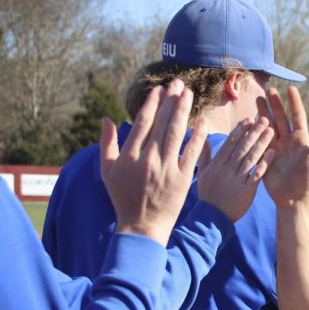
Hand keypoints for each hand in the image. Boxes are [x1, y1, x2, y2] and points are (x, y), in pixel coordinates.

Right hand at [101, 79, 208, 246]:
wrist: (142, 227)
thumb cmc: (123, 198)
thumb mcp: (107, 171)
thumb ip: (106, 143)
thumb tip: (106, 118)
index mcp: (130, 156)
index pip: (143, 122)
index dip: (153, 103)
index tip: (160, 90)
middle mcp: (148, 159)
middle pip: (162, 123)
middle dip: (171, 100)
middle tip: (179, 83)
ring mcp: (166, 169)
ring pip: (177, 133)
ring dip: (184, 111)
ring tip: (189, 94)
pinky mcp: (182, 179)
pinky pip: (191, 153)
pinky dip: (198, 136)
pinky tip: (203, 121)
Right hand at [197, 117, 274, 221]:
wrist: (212, 218)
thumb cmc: (208, 195)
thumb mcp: (202, 175)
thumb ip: (204, 156)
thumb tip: (203, 138)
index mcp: (216, 164)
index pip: (230, 143)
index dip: (240, 130)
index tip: (248, 119)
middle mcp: (227, 170)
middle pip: (242, 147)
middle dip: (254, 132)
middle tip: (264, 119)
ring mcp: (237, 180)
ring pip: (251, 158)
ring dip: (262, 143)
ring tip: (271, 131)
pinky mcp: (247, 190)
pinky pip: (257, 174)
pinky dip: (265, 163)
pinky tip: (273, 153)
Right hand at [255, 86, 308, 208]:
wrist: (294, 198)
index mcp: (300, 139)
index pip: (297, 116)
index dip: (293, 102)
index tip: (290, 88)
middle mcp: (288, 141)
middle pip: (280, 118)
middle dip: (274, 104)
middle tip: (268, 90)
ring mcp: (276, 148)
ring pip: (268, 126)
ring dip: (263, 113)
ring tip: (257, 99)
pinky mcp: (266, 157)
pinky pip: (259, 141)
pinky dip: (255, 131)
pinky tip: (249, 121)